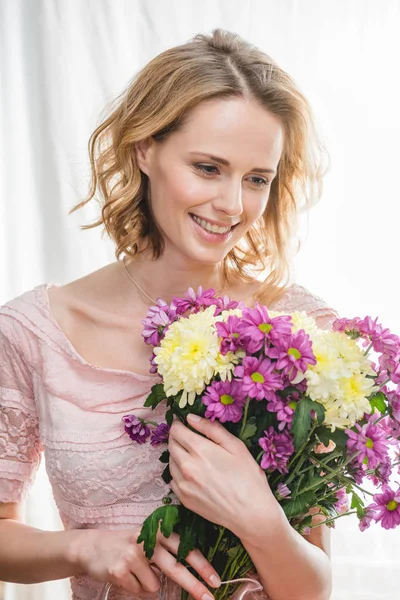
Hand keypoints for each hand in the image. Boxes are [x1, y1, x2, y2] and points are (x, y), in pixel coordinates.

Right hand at [70, 527, 219, 598]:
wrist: (91, 546)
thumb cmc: (127, 544)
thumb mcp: (148, 539)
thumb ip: (168, 549)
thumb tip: (194, 571)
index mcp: (158, 531)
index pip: (184, 548)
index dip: (202, 565)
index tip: (215, 579)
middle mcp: (146, 540)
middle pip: (176, 567)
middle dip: (194, 585)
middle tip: (209, 598)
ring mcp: (132, 555)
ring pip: (155, 585)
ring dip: (148, 584)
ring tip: (136, 572)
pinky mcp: (120, 570)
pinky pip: (139, 591)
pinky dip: (135, 588)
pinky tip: (125, 576)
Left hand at [168, 415, 276, 539]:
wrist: (251, 514)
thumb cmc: (248, 478)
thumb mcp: (236, 446)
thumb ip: (212, 429)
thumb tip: (191, 418)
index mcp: (199, 450)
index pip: (176, 431)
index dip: (178, 423)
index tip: (183, 422)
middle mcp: (186, 467)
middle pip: (171, 445)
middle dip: (177, 437)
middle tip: (188, 436)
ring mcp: (183, 485)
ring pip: (171, 462)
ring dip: (177, 454)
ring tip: (192, 455)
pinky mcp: (184, 499)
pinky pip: (173, 479)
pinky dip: (179, 472)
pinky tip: (192, 473)